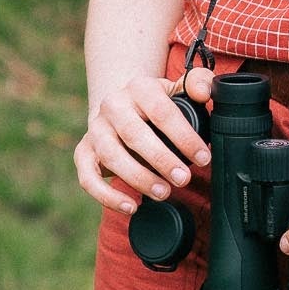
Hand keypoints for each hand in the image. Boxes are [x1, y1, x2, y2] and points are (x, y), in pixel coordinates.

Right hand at [75, 65, 213, 212]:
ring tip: (163, 193)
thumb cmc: (157, 103)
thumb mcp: (178, 89)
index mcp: (139, 88)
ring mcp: (96, 129)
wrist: (120, 105)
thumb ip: (197, 83)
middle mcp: (113, 105)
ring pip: (111, 155)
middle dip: (161, 159)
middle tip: (183, 179)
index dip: (183, 136)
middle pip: (134, 134)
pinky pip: (88, 177)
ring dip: (138, 178)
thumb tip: (205, 91)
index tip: (202, 157)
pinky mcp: (83, 152)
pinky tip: (130, 206)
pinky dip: (107, 196)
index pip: (161, 111)